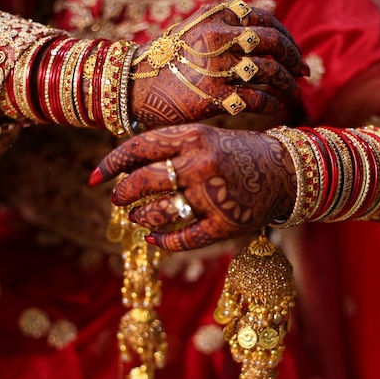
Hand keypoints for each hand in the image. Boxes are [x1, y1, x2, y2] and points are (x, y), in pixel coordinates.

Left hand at [90, 123, 295, 250]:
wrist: (285, 171)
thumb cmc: (237, 153)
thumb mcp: (205, 137)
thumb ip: (169, 147)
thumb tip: (124, 166)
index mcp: (194, 137)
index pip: (139, 148)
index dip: (110, 164)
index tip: (94, 178)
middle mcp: (201, 164)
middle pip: (143, 182)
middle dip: (123, 194)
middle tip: (118, 199)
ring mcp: (213, 196)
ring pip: (159, 212)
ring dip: (140, 218)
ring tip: (136, 218)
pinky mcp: (225, 224)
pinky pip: (183, 239)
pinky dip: (162, 241)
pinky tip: (153, 239)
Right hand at [129, 0, 306, 127]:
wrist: (134, 88)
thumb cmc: (166, 62)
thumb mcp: (193, 31)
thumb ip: (224, 27)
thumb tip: (264, 32)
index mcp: (214, 17)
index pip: (264, 19)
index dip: (286, 35)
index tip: (294, 50)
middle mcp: (217, 38)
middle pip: (272, 43)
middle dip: (295, 58)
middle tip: (304, 71)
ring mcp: (216, 68)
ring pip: (269, 71)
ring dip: (288, 82)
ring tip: (294, 91)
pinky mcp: (214, 97)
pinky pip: (257, 100)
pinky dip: (272, 104)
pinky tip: (276, 107)